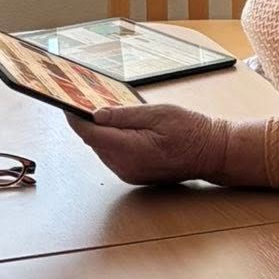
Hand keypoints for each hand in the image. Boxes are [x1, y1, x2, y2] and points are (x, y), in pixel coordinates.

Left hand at [67, 103, 229, 185]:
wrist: (212, 153)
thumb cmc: (191, 131)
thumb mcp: (157, 113)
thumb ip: (124, 115)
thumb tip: (96, 115)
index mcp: (130, 150)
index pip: (91, 134)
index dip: (76, 119)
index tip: (66, 105)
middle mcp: (126, 167)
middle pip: (94, 143)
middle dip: (89, 124)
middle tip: (86, 103)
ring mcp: (129, 174)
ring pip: (102, 150)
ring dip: (101, 133)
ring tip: (106, 114)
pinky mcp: (133, 175)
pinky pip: (113, 157)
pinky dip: (112, 142)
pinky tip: (121, 129)